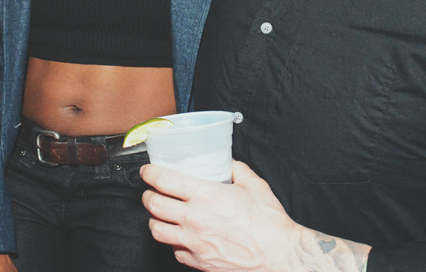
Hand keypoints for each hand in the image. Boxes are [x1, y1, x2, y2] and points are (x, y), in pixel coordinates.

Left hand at [142, 162, 300, 271]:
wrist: (278, 257)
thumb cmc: (269, 224)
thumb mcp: (254, 185)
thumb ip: (237, 170)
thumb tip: (228, 163)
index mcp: (205, 196)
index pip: (163, 180)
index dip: (150, 172)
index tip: (147, 171)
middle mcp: (194, 220)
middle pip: (153, 205)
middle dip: (147, 195)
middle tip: (151, 191)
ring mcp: (193, 243)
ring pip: (157, 231)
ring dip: (155, 219)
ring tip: (160, 214)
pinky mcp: (197, 261)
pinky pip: (174, 250)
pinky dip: (173, 241)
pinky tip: (181, 235)